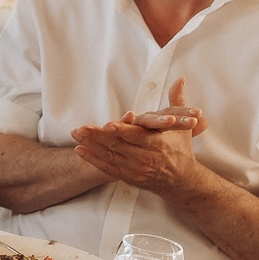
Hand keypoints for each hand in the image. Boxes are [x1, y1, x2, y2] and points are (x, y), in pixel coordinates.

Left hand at [70, 111, 209, 197]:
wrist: (181, 180)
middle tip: (80, 128)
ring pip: (108, 156)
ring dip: (90, 145)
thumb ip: (178, 101)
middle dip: (97, 136)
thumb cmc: (181, 148)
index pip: (136, 136)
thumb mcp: (182, 125)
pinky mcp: (127, 176)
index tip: (107, 124)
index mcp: (156, 143)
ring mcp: (134, 168)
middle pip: (117, 145)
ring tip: (76, 134)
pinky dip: (92, 159)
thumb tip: (180, 79)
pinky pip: (106, 168)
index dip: (121, 130)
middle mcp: (144, 157)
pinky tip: (80, 150)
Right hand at [121, 78, 207, 136]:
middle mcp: (147, 119)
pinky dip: (125, 120)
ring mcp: (133, 124)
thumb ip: (184, 129)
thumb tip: (206, 121)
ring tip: (171, 120)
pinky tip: (130, 116)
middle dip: (177, 119)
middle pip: (164, 117)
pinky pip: (123, 125)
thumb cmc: (140, 139)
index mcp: (159, 120)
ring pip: (147, 120)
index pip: (174, 114)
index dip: (186, 114)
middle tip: (192, 121)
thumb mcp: (164, 135)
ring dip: (158, 119)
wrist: (114, 147)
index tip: (199, 115)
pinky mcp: (117, 129)